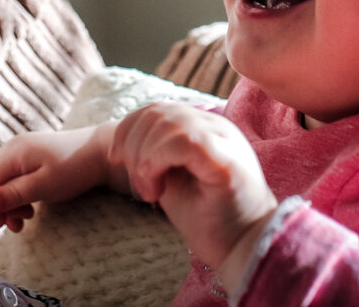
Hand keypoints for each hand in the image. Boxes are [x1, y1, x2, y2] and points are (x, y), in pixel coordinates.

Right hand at [0, 124, 114, 231]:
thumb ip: (14, 194)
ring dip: (8, 202)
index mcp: (13, 153)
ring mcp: (22, 150)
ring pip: (2, 180)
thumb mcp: (43, 186)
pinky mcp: (31, 156)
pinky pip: (14, 177)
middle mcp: (12, 148)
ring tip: (25, 218)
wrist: (101, 152)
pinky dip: (17, 194)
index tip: (2, 224)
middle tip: (16, 225)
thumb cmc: (74, 169)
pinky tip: (30, 206)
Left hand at [109, 103, 277, 285]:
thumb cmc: (206, 218)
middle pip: (158, 112)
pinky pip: (183, 140)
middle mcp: (216, 126)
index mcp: (205, 127)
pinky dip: (157, 161)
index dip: (129, 128)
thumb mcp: (172, 178)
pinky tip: (157, 189)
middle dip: (132, 144)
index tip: (117, 159)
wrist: (241, 249)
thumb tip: (125, 141)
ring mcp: (224, 139)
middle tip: (137, 185)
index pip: (158, 109)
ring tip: (149, 192)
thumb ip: (155, 154)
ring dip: (144, 158)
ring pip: (168, 123)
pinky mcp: (227, 159)